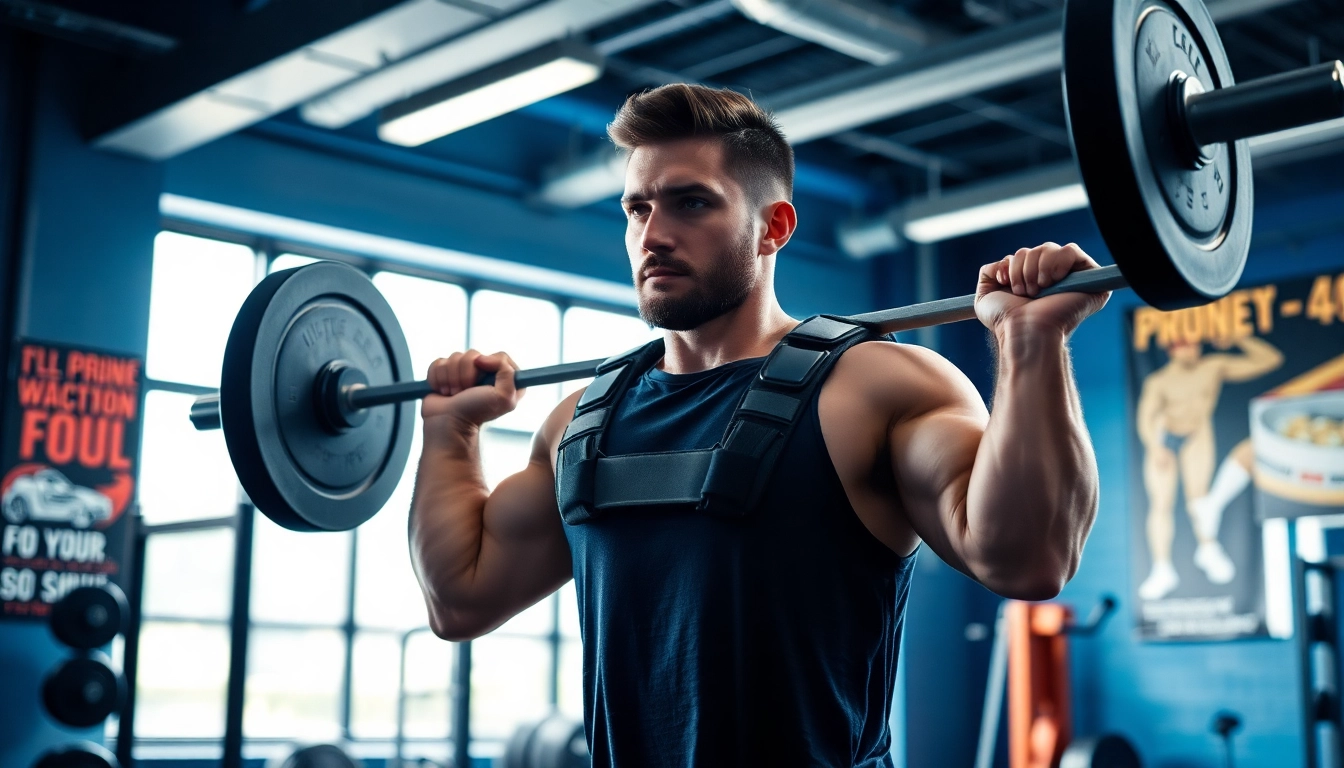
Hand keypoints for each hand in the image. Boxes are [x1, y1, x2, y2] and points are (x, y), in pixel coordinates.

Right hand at [422, 350, 524, 431]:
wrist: (448, 423)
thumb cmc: (476, 412)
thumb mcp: (504, 397)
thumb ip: (508, 373)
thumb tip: (483, 357)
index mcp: (502, 379)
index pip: (500, 356)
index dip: (489, 363)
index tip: (481, 377)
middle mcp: (484, 374)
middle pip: (473, 354)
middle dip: (465, 374)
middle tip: (465, 392)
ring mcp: (462, 373)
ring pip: (454, 357)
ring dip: (451, 377)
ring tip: (453, 394)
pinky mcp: (444, 374)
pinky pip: (438, 363)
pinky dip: (437, 377)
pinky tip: (442, 391)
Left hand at [975, 242, 1109, 336]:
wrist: (1024, 330)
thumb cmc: (1006, 320)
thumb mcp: (985, 296)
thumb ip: (988, 272)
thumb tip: (1001, 264)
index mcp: (1033, 281)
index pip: (1023, 255)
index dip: (1011, 264)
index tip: (1004, 282)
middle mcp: (1054, 278)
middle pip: (1035, 249)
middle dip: (1022, 268)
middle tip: (1025, 293)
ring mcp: (1073, 277)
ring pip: (1049, 248)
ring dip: (1035, 269)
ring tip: (1037, 291)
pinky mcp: (1088, 277)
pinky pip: (1070, 250)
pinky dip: (1054, 263)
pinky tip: (1051, 282)